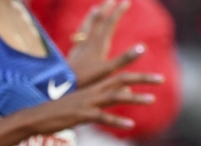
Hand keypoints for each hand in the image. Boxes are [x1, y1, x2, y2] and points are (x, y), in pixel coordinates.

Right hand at [29, 71, 162, 133]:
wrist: (38, 114)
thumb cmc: (64, 109)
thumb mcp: (89, 102)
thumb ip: (109, 97)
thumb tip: (129, 95)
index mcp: (96, 87)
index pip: (122, 76)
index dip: (139, 75)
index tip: (157, 76)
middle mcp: (95, 91)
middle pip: (123, 80)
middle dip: (143, 79)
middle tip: (162, 79)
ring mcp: (89, 102)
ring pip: (115, 97)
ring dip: (135, 99)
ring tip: (151, 100)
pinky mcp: (82, 114)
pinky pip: (102, 117)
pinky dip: (117, 120)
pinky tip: (130, 124)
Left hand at [66, 0, 140, 86]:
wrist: (60, 87)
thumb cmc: (86, 80)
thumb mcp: (108, 70)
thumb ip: (125, 59)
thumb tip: (143, 47)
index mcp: (98, 44)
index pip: (110, 23)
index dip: (118, 12)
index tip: (126, 1)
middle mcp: (88, 42)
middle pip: (98, 21)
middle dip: (106, 9)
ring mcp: (79, 48)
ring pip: (86, 27)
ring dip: (92, 16)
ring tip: (95, 8)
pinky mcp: (72, 55)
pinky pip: (78, 37)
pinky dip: (82, 29)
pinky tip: (80, 33)